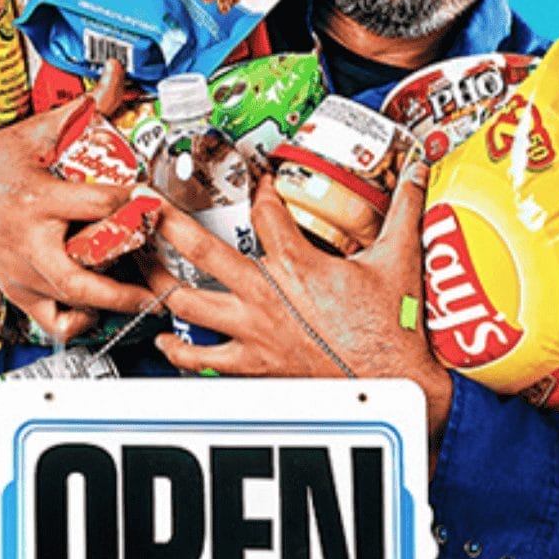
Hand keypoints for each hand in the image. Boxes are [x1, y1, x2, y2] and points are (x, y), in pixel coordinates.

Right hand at [0, 62, 154, 340]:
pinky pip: (54, 320)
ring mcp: (23, 273)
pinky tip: (99, 303)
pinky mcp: (19, 292)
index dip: (133, 204)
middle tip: (161, 282)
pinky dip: (80, 319)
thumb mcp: (34, 132)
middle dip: (125, 286)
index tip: (157, 203)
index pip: (96, 205)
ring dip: (111, 303)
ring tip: (144, 294)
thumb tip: (114, 77)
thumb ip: (82, 109)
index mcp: (36, 200)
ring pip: (71, 303)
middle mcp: (29, 243)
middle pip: (80, 277)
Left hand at [150, 161, 453, 441]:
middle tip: (144, 204)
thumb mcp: (399, 261)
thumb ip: (404, 210)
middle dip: (168, 223)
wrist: (392, 386)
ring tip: (140, 263)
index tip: (255, 175)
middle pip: (201, 248)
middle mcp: (265, 294)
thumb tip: (418, 172)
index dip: (259, 185)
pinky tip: (164, 339)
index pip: (266, 210)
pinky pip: (201, 358)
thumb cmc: (392, 331)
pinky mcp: (252, 365)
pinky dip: (176, 350)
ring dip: (158, 281)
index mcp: (297, 263)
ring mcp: (254, 331)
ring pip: (187, 301)